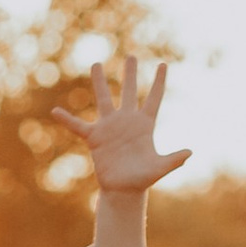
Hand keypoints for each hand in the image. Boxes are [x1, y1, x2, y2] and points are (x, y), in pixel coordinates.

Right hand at [61, 55, 191, 197]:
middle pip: (129, 92)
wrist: (123, 189)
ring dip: (100, 82)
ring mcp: (110, 127)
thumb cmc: (143, 179)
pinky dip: (67, 120)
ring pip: (104, 99)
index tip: (163, 65)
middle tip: (131, 57)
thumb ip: (173, 160)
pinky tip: (55, 111)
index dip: (159, 82)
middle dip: (130, 74)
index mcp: (144, 125)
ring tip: (96, 64)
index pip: (154, 99)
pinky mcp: (95, 137)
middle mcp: (127, 121)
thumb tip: (190, 153)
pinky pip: (78, 126)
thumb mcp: (159, 168)